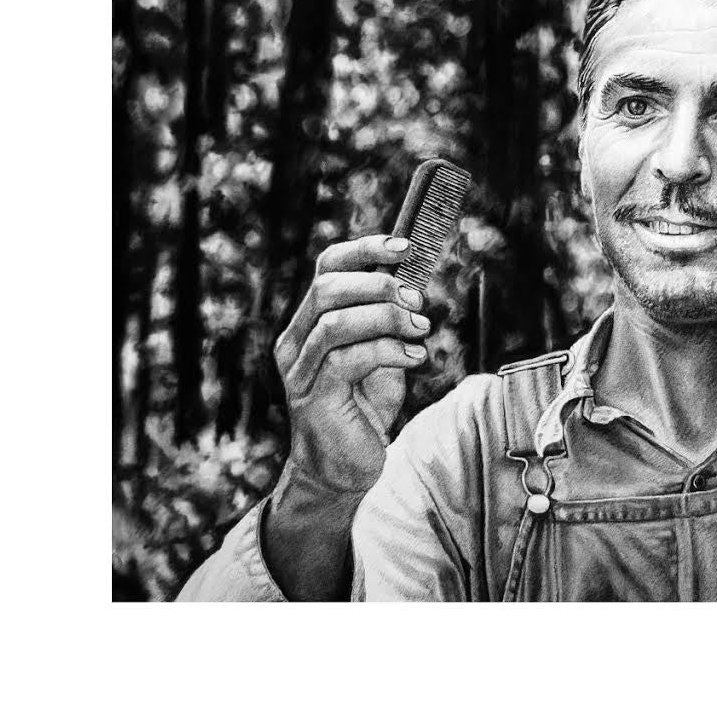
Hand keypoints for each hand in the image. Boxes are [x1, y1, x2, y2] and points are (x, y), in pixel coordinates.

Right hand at [273, 234, 429, 493]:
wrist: (345, 468)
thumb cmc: (364, 406)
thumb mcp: (381, 351)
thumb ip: (388, 318)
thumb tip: (416, 280)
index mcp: (309, 322)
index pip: (327, 267)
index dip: (364, 249)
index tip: (404, 247)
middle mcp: (296, 342)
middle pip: (328, 288)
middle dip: (379, 286)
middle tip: (417, 302)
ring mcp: (300, 371)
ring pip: (336, 323)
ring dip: (388, 319)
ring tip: (420, 331)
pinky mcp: (314, 399)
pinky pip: (348, 360)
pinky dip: (389, 351)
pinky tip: (415, 358)